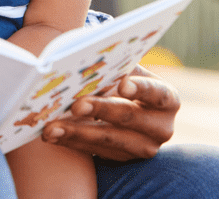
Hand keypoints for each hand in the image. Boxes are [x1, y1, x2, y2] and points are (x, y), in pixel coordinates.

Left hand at [41, 65, 179, 160]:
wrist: (122, 108)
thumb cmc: (122, 79)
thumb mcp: (126, 70)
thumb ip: (116, 66)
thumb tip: (91, 58)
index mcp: (167, 99)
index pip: (158, 92)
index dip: (141, 88)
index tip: (122, 84)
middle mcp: (161, 127)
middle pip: (129, 117)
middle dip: (100, 109)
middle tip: (76, 105)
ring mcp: (143, 147)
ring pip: (109, 140)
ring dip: (78, 132)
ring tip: (53, 126)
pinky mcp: (123, 160)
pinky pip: (95, 152)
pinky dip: (71, 142)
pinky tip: (51, 134)